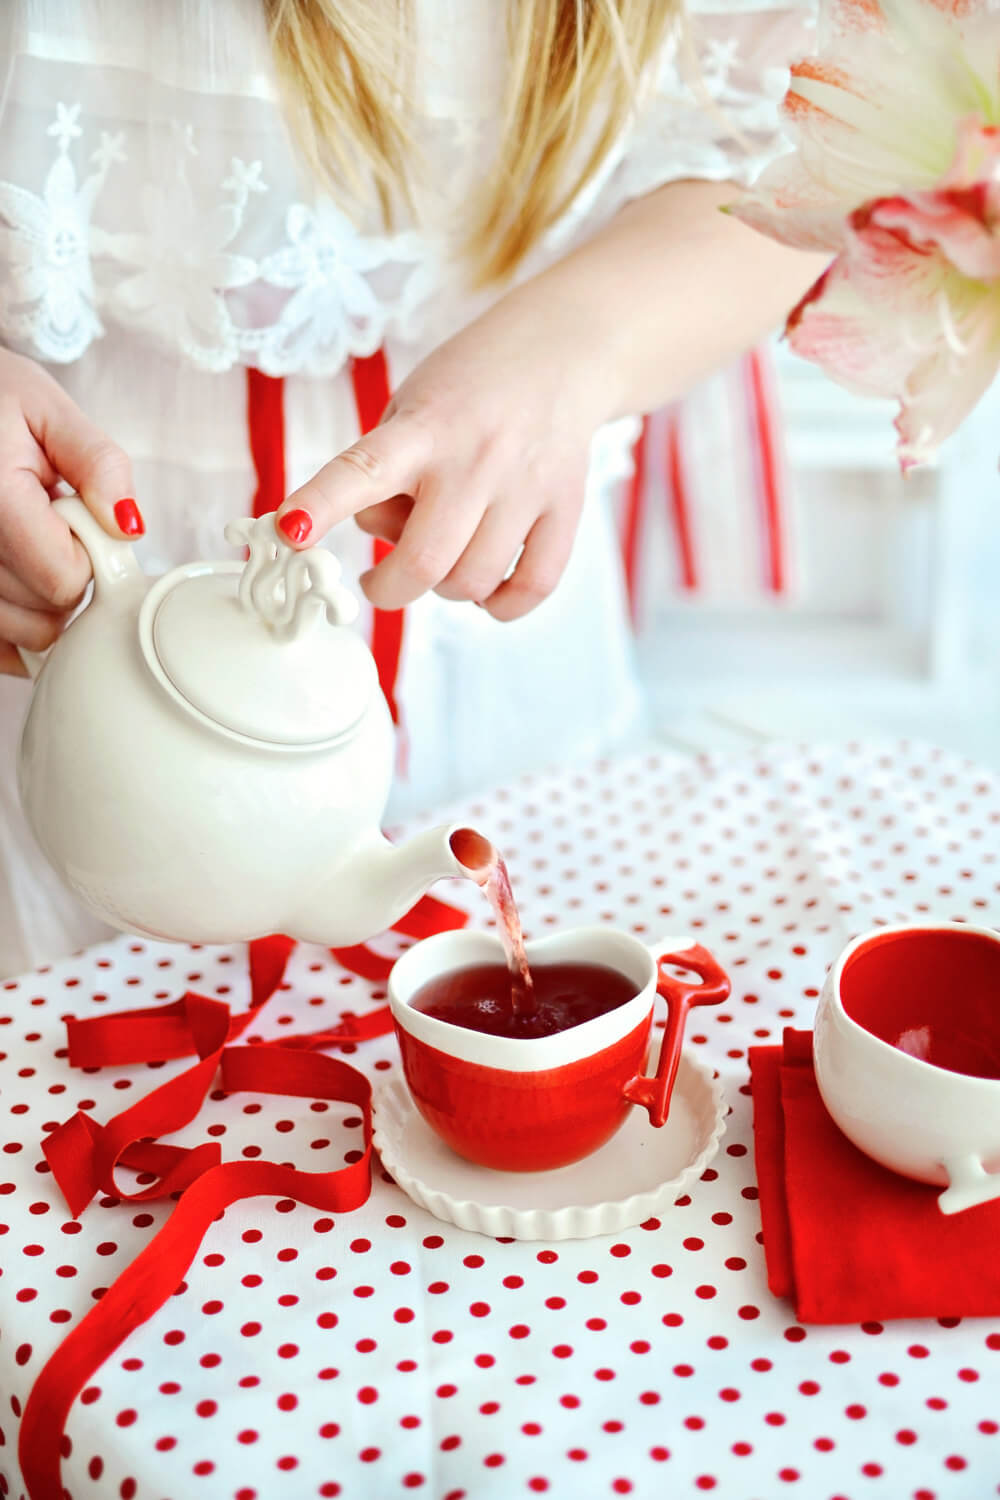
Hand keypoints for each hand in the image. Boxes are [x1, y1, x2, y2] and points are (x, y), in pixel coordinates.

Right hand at [0, 350, 141, 674]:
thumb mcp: (46, 404)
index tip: (76, 516)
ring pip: (18, 634)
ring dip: (37, 603)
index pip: (64, 579)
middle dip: (64, 576)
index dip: (88, 554)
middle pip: (44, 613)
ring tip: (25, 543)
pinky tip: (22, 589)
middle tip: (48, 525)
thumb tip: (129, 525)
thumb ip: (96, 462)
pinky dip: (14, 629)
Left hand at [274, 288, 608, 620]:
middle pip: (426, 560)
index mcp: (424, 427)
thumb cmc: (468, 390)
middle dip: (389, 590)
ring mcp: (525, 486)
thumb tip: (387, 545)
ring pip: (474, 581)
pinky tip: (486, 587)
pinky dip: (500, 604)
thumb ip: (384, 476)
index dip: (322, 504)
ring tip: (444, 557)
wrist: (560, 353)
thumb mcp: (408, 408)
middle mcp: (475, 457)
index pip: (363, 471)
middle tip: (378, 583)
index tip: (288, 532)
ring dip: (445, 589)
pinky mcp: (564, 507)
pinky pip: (531, 587)